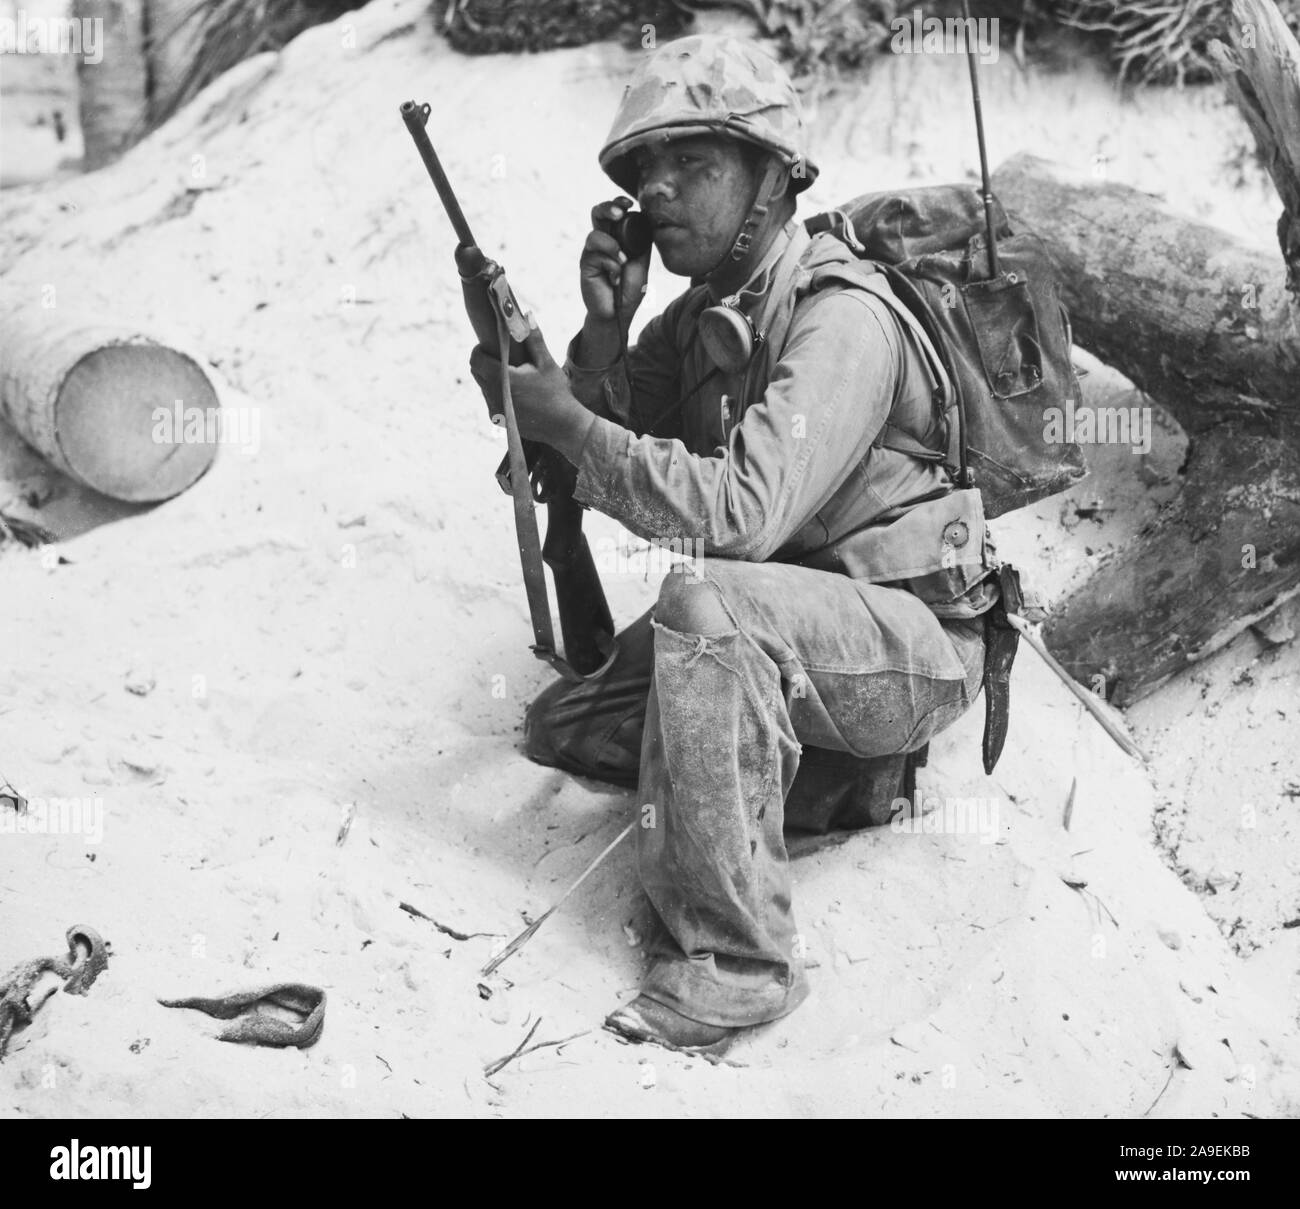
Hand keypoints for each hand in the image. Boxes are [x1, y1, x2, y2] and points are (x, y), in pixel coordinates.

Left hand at [468, 320, 595, 460]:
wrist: (563, 426)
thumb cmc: (557, 392)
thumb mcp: (546, 363)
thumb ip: (534, 339)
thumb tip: (526, 315)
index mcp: (503, 380)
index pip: (476, 360)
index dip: (480, 350)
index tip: (491, 345)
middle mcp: (495, 396)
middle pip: (476, 372)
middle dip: (485, 361)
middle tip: (501, 356)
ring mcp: (495, 410)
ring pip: (483, 386)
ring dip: (491, 377)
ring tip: (510, 373)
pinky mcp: (498, 419)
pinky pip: (490, 399)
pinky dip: (496, 392)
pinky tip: (514, 390)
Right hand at [581, 197, 650, 325]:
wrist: (619, 312)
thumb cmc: (629, 288)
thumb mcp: (641, 263)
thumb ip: (641, 243)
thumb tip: (645, 220)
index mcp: (616, 237)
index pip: (614, 213)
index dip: (618, 203)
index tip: (630, 203)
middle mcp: (602, 241)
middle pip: (597, 213)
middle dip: (607, 208)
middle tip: (619, 214)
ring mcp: (592, 252)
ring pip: (595, 234)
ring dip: (612, 246)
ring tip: (622, 262)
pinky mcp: (586, 264)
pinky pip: (595, 255)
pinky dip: (609, 264)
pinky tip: (615, 278)